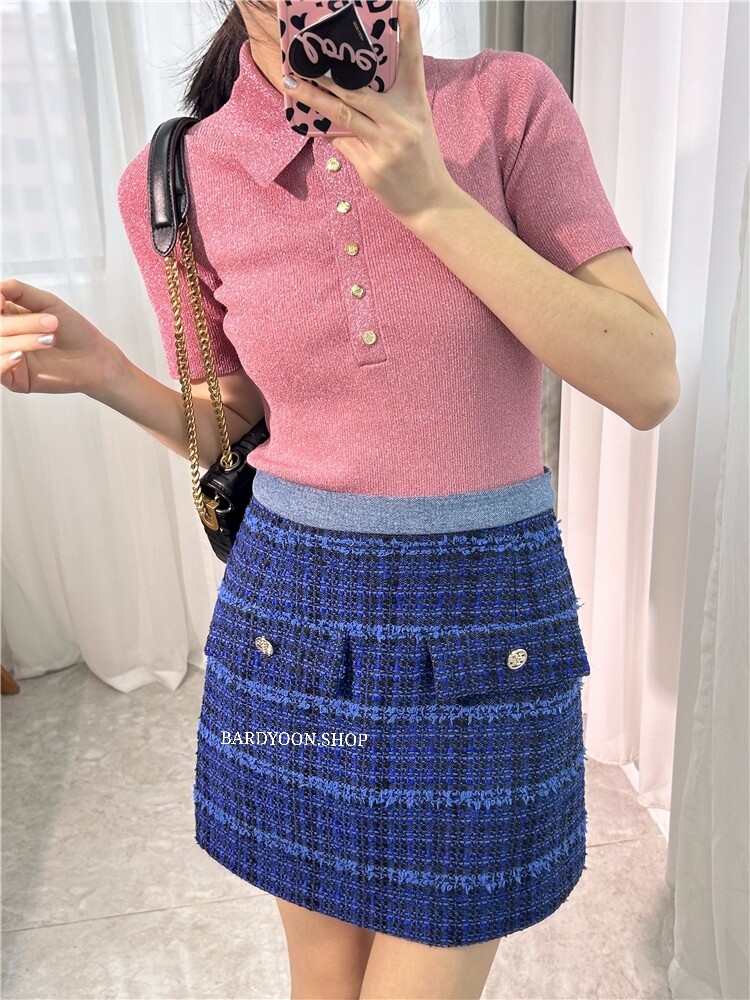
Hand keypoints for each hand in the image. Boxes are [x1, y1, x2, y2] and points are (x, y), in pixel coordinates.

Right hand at [1, 278, 124, 394]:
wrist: (95, 357)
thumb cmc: (74, 330)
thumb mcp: (46, 302)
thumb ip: (18, 291)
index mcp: (8, 318)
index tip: (3, 301)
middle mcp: (5, 338)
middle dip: (21, 324)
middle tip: (51, 323)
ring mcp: (9, 360)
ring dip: (22, 341)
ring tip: (50, 340)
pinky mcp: (16, 380)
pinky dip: (5, 361)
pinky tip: (20, 355)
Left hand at [283, 0, 457, 222]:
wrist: (431, 202)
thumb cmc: (421, 160)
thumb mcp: (415, 125)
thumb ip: (389, 107)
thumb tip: (351, 92)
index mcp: (415, 105)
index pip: (412, 60)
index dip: (409, 29)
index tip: (403, 1)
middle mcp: (401, 122)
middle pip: (357, 90)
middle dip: (327, 74)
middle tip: (304, 57)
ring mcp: (385, 145)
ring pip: (342, 115)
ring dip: (313, 99)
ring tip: (293, 85)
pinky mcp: (371, 168)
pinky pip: (341, 143)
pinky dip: (326, 131)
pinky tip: (310, 122)